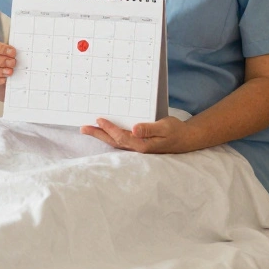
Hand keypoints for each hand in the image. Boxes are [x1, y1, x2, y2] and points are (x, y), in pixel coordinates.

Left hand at [81, 116, 198, 153]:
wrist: (184, 139)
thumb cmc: (175, 132)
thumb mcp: (165, 127)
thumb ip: (150, 128)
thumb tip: (135, 129)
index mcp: (142, 145)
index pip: (121, 136)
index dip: (109, 128)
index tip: (99, 119)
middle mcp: (137, 148)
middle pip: (113, 141)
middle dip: (98, 134)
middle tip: (83, 128)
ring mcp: (137, 147)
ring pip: (115, 142)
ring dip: (102, 135)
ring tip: (88, 129)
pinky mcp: (138, 144)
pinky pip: (120, 140)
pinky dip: (110, 135)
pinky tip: (105, 131)